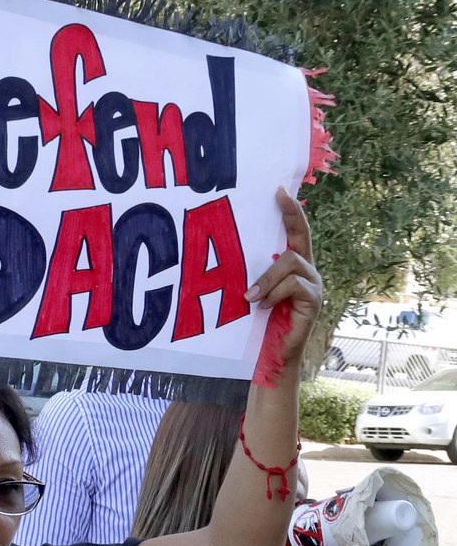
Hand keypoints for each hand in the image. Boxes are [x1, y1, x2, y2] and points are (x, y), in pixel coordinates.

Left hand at [245, 187, 321, 368]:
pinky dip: (274, 293)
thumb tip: (230, 253)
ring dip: (267, 278)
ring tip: (250, 298)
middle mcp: (307, 270)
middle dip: (290, 216)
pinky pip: (294, 284)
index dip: (291, 211)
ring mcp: (313, 284)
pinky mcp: (314, 299)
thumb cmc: (258, 324)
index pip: (295, 232)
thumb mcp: (252, 293)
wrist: (272, 355)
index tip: (280, 190)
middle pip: (300, 238)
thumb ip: (252, 275)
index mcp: (292, 266)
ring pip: (291, 263)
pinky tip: (262, 307)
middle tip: (277, 197)